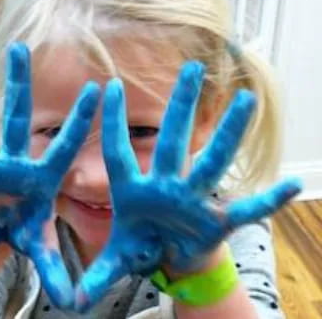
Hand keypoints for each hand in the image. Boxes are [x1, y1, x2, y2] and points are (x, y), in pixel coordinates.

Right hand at [0, 43, 100, 308]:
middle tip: (18, 50)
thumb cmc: (25, 228)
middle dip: (18, 87)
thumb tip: (76, 301)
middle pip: (15, 121)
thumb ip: (58, 268)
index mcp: (40, 178)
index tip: (97, 90)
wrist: (0, 232)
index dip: (78, 122)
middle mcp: (11, 166)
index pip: (63, 147)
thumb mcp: (42, 246)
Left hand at [74, 61, 301, 311]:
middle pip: (172, 143)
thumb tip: (73, 300)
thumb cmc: (141, 246)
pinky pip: (246, 209)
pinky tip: (292, 186)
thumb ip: (99, 272)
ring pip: (211, 162)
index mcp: (134, 192)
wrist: (170, 257)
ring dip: (228, 134)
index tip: (110, 87)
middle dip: (179, 108)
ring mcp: (192, 199)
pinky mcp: (216, 219)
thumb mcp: (118, 258)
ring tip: (245, 100)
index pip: (120, 152)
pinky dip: (267, 201)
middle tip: (190, 70)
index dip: (115, 123)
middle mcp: (165, 187)